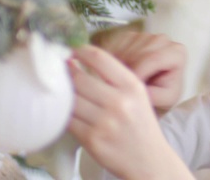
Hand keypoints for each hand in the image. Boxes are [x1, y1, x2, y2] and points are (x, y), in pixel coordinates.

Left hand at [67, 45, 191, 179]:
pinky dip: (63, 113)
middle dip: (66, 72)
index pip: (100, 58)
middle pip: (79, 78)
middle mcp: (119, 102)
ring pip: (71, 99)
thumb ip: (114, 77)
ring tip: (61, 90)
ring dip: (62, 93)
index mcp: (132, 86)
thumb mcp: (137, 95)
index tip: (71, 50)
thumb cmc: (140, 125)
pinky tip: (66, 110)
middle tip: (60, 70)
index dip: (80, 50)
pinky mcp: (92, 139)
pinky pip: (68, 120)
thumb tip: (79, 60)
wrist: (149, 160)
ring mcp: (105, 122)